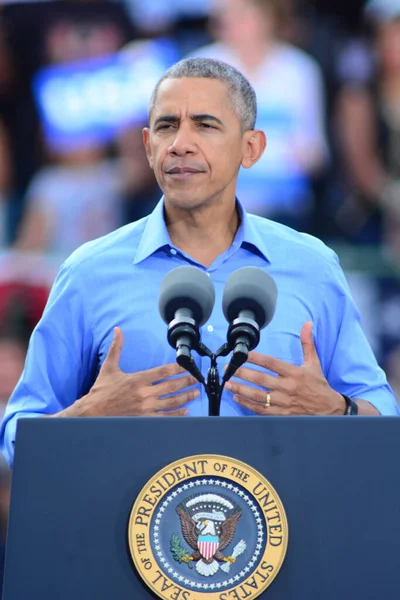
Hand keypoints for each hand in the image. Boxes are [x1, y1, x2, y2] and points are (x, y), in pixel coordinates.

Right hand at [73, 327, 198, 416]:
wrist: (92, 413)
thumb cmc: (101, 390)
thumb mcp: (108, 367)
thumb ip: (116, 347)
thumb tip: (117, 330)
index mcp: (137, 379)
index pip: (163, 372)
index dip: (177, 368)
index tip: (187, 366)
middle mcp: (144, 393)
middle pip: (171, 386)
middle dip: (186, 382)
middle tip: (196, 379)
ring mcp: (145, 408)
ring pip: (171, 402)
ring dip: (185, 397)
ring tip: (195, 393)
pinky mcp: (144, 419)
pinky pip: (164, 416)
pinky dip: (176, 414)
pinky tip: (185, 410)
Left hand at [224, 322, 343, 415]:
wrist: (328, 409)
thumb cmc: (318, 384)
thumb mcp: (314, 363)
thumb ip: (307, 343)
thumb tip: (307, 324)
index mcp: (294, 373)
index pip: (271, 363)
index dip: (256, 358)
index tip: (243, 354)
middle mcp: (287, 388)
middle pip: (260, 380)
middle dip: (243, 373)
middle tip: (229, 368)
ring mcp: (283, 402)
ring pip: (258, 396)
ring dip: (241, 389)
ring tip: (228, 383)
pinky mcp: (281, 414)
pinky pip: (261, 410)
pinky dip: (248, 405)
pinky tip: (237, 398)